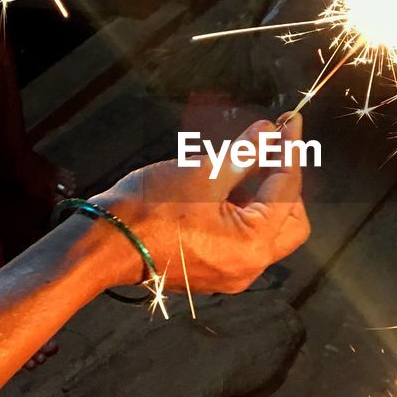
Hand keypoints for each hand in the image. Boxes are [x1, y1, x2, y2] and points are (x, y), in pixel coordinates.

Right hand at [94, 114, 310, 293]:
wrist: (105, 243)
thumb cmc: (153, 206)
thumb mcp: (204, 171)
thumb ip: (246, 153)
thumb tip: (269, 131)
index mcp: (254, 244)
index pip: (287, 190)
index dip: (288, 150)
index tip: (289, 121)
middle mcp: (251, 267)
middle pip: (291, 221)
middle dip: (284, 185)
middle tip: (266, 153)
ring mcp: (233, 275)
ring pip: (268, 233)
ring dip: (262, 199)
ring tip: (236, 168)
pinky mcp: (215, 273)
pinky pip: (244, 242)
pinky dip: (243, 215)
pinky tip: (223, 190)